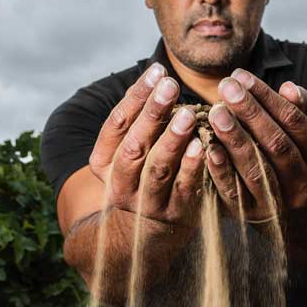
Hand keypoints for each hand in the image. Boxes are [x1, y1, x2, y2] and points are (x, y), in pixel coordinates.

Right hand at [86, 62, 205, 227]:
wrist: (145, 234)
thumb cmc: (144, 174)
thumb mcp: (131, 150)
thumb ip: (140, 119)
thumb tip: (159, 76)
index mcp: (104, 162)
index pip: (116, 124)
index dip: (136, 96)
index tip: (158, 71)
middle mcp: (120, 183)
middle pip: (134, 145)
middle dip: (152, 114)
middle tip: (170, 86)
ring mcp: (146, 201)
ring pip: (157, 167)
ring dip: (172, 140)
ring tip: (188, 114)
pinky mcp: (173, 214)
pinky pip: (183, 188)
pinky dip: (192, 166)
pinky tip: (202, 145)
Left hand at [203, 69, 306, 221]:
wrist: (287, 205)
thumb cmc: (290, 154)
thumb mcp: (302, 132)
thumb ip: (299, 109)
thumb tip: (290, 87)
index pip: (296, 122)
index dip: (269, 98)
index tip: (241, 76)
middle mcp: (304, 184)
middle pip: (278, 145)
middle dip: (251, 113)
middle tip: (226, 87)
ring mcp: (278, 203)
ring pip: (258, 169)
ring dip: (235, 139)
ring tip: (215, 112)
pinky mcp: (251, 214)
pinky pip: (235, 193)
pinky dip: (221, 170)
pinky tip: (209, 148)